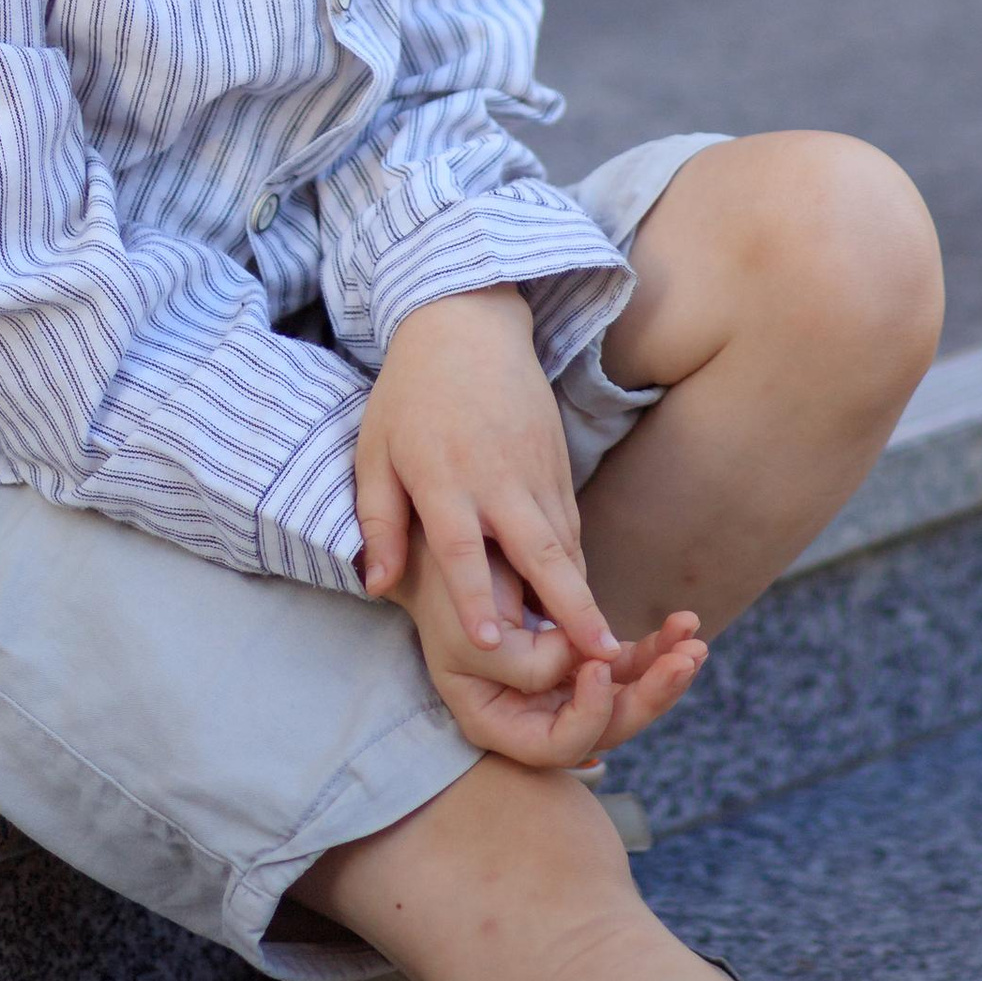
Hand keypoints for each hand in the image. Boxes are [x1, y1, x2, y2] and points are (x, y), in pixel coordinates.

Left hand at [355, 284, 615, 667]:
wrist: (468, 326)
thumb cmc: (410, 396)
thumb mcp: (376, 452)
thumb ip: (378, 521)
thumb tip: (376, 586)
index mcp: (444, 478)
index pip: (461, 549)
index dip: (475, 598)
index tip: (492, 644)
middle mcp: (496, 479)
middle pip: (539, 550)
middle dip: (570, 605)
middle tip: (600, 654)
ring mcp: (534, 469)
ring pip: (566, 540)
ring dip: (583, 591)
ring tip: (605, 646)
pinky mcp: (557, 460)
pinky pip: (571, 520)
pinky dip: (578, 560)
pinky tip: (583, 596)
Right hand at [403, 529, 708, 765]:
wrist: (444, 547)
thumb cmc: (447, 592)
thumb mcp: (473, 633)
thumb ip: (528, 662)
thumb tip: (591, 662)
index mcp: (498, 724)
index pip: (557, 746)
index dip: (587, 715)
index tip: (597, 664)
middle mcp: (533, 716)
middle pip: (604, 727)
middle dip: (650, 695)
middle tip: (684, 661)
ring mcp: (560, 689)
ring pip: (623, 696)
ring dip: (663, 670)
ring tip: (694, 640)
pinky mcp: (580, 657)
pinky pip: (624, 662)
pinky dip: (654, 645)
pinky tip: (683, 622)